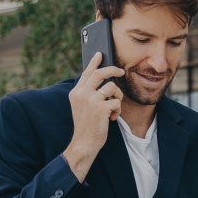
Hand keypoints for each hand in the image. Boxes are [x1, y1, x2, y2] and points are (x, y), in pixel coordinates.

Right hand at [63, 49, 123, 179]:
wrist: (83, 143)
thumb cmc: (86, 126)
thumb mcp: (83, 107)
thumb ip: (88, 94)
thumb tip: (104, 82)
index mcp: (75, 93)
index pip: (87, 73)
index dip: (94, 62)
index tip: (100, 54)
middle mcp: (81, 93)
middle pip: (100, 73)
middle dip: (113, 70)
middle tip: (121, 71)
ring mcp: (90, 100)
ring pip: (112, 87)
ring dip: (118, 97)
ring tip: (114, 108)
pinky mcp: (100, 108)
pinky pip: (117, 101)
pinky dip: (118, 110)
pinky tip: (112, 118)